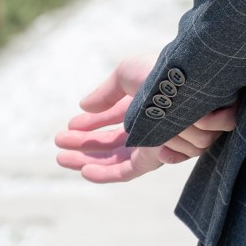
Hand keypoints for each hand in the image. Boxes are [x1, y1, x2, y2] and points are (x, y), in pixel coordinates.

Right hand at [54, 54, 237, 183]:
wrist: (187, 83)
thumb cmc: (163, 72)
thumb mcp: (129, 74)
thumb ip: (107, 92)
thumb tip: (83, 105)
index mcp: (145, 105)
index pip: (112, 120)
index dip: (89, 125)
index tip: (67, 128)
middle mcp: (150, 126)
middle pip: (111, 144)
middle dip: (83, 147)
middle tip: (58, 148)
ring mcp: (152, 143)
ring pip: (116, 156)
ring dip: (87, 155)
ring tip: (62, 154)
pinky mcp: (155, 157)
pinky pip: (127, 171)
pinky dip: (105, 173)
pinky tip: (84, 169)